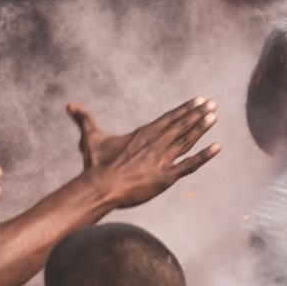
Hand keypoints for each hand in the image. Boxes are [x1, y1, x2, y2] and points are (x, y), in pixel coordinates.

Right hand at [73, 97, 220, 209]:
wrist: (100, 186)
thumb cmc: (95, 163)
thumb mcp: (91, 137)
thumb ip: (84, 119)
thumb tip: (69, 105)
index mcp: (143, 133)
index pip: (169, 117)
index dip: (186, 108)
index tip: (199, 100)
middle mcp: (156, 143)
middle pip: (181, 125)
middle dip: (199, 114)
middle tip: (213, 104)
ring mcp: (163, 159)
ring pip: (187, 140)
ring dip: (202, 128)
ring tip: (215, 117)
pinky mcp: (166, 177)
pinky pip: (190, 165)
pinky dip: (205, 156)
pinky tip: (218, 148)